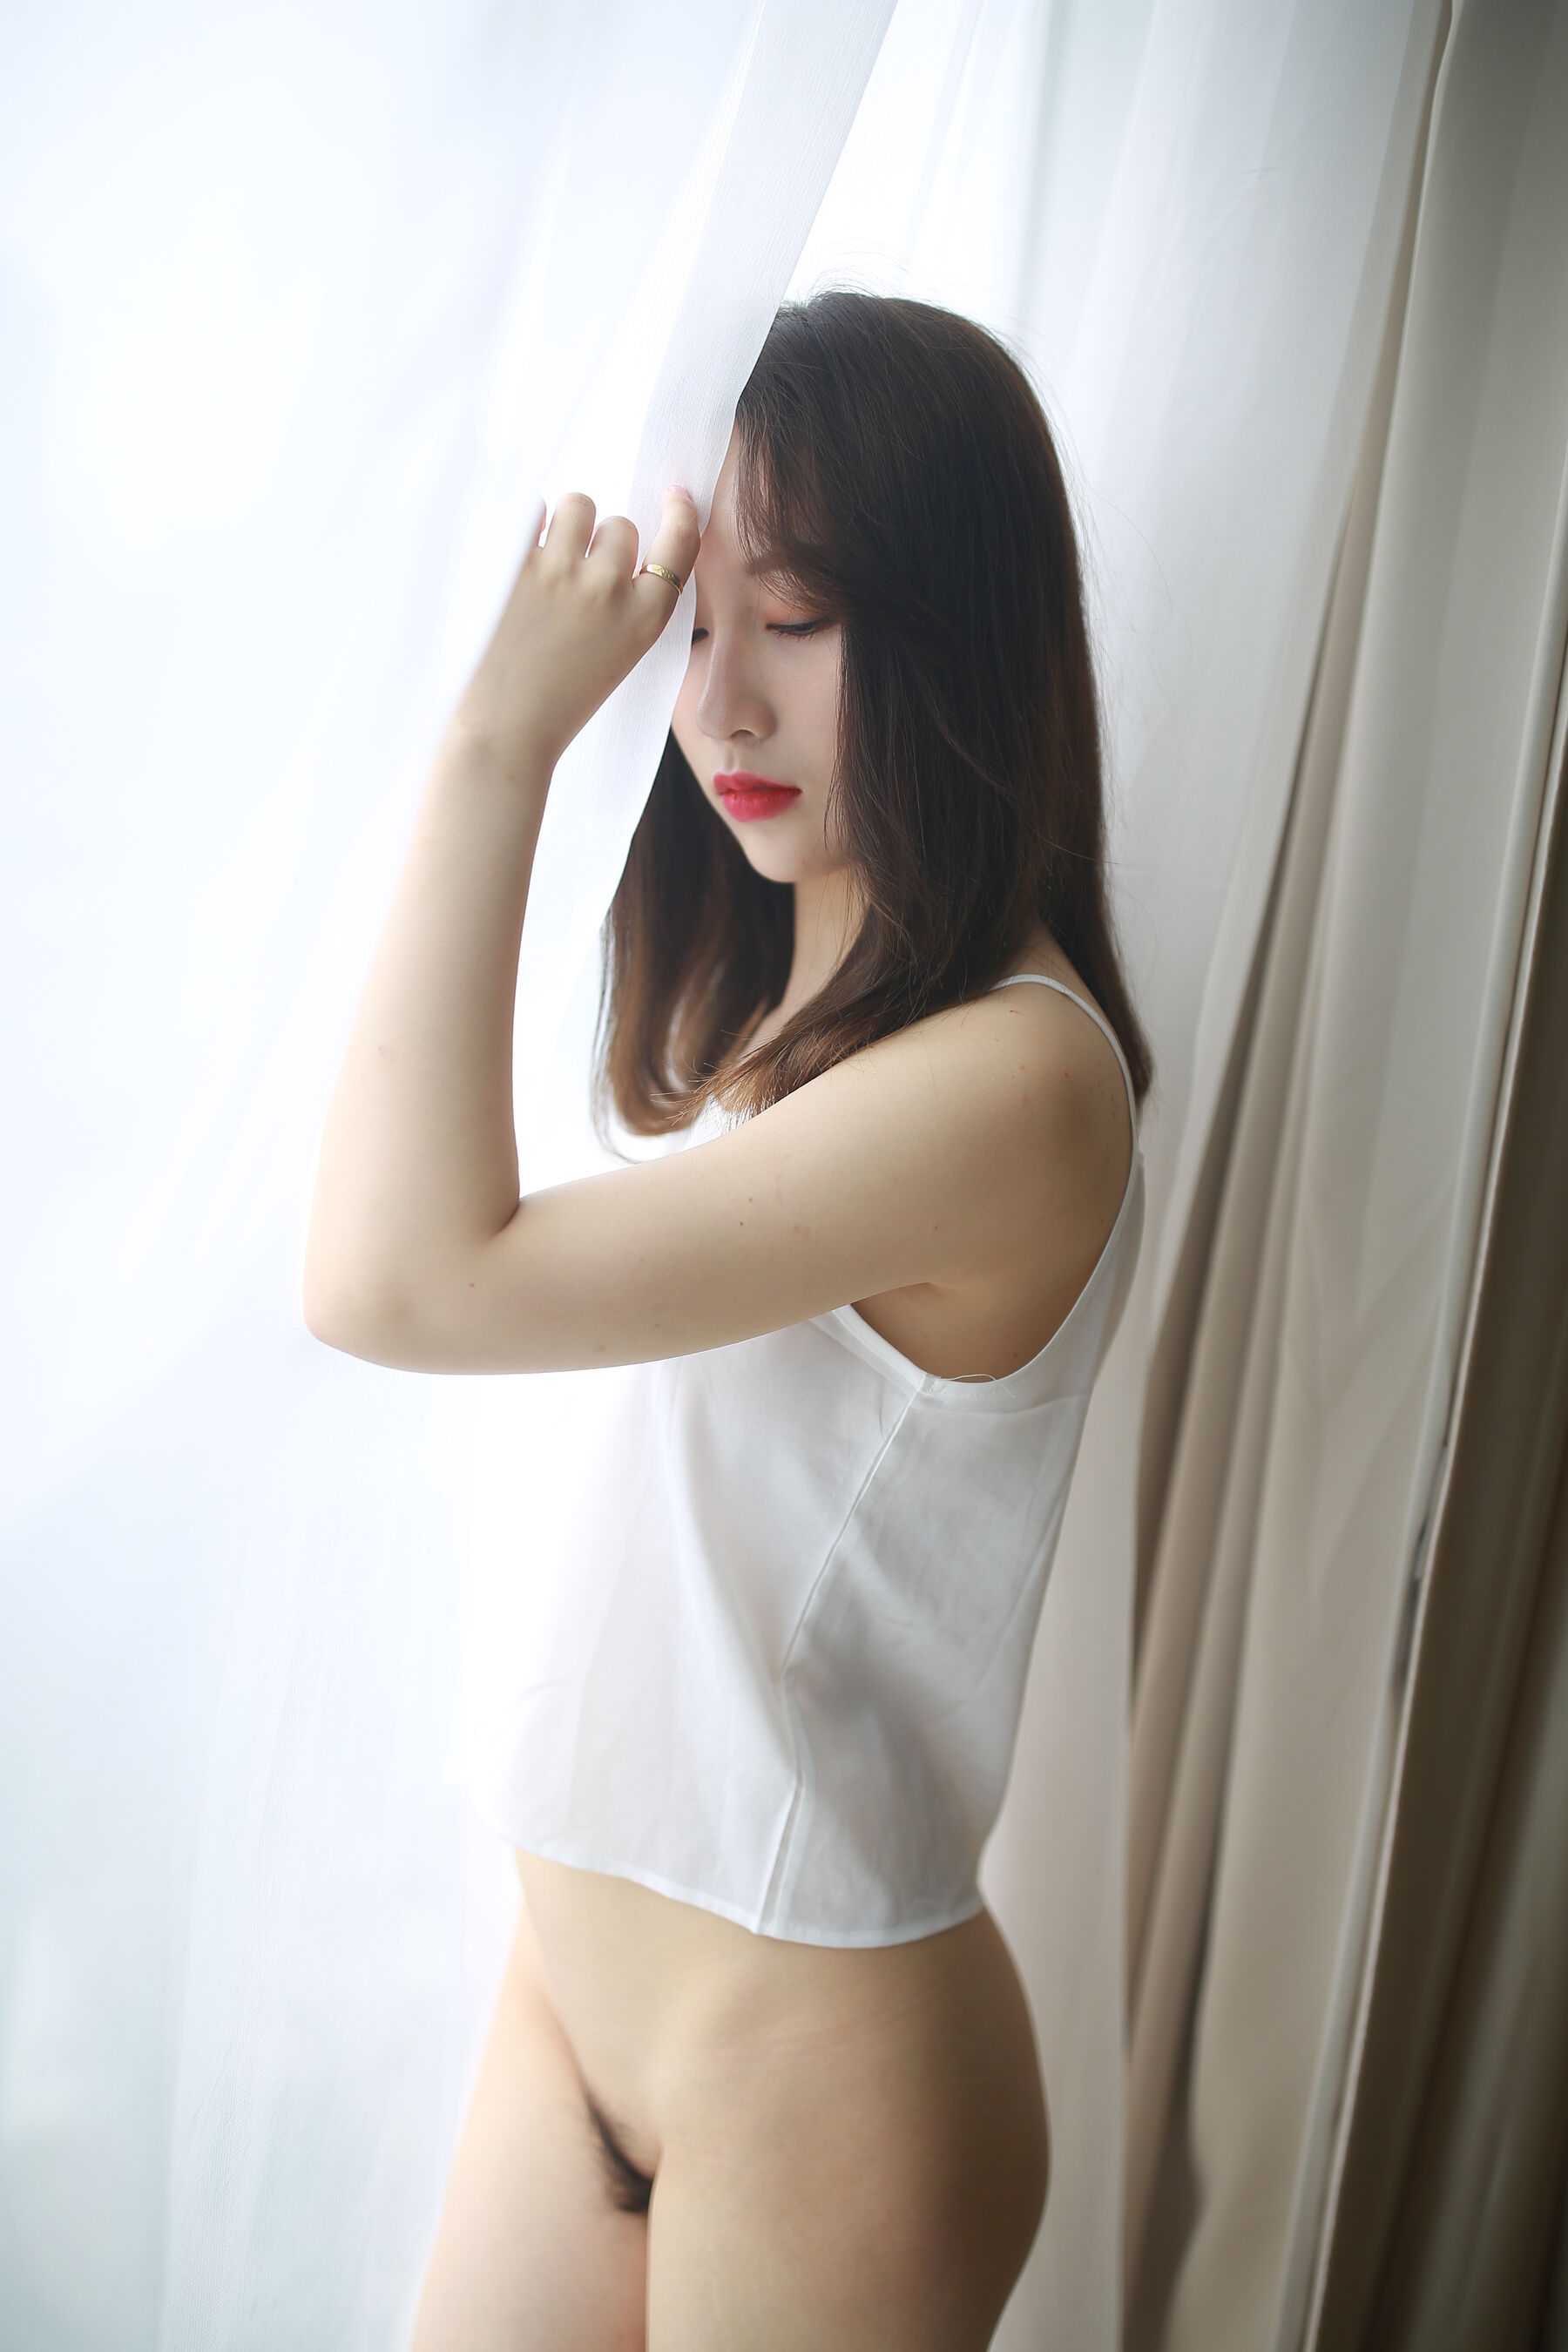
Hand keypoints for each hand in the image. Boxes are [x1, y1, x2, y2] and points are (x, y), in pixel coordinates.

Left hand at [446, 486, 700, 773]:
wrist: (503, 732)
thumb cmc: (558, 703)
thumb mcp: (617, 657)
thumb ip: (627, 607)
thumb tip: (615, 545)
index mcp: (644, 619)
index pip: (679, 547)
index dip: (680, 514)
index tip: (674, 497)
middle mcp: (608, 589)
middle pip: (619, 525)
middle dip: (600, 541)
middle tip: (574, 574)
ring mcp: (558, 572)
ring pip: (577, 505)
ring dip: (565, 523)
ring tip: (544, 557)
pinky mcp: (510, 564)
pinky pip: (528, 511)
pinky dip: (524, 525)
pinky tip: (514, 556)